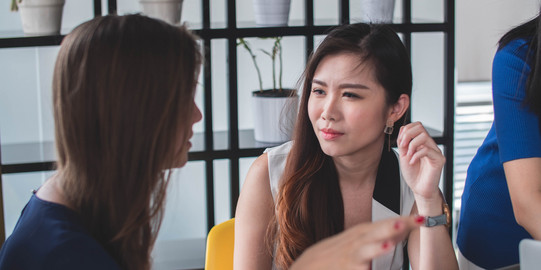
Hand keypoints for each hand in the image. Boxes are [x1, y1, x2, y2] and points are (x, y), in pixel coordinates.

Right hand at [289, 216, 423, 269]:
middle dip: (390, 228)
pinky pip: (355, 269)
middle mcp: (355, 243)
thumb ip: (379, 235)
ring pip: (363, 252)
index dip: (404, 222)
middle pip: (375, 233)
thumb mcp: (357, 239)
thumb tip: (403, 228)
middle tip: (405, 224)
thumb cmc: (336, 253)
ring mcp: (348, 257)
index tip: (424, 219)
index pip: (386, 224)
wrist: (309, 265)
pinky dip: (361, 269)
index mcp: (362, 233)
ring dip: (375, 248)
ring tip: (387, 246)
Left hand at [396, 122, 444, 202]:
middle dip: (408, 135)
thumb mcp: (403, 155)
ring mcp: (435, 151)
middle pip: (421, 127)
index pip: (417, 125)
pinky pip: (427, 150)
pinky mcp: (439, 159)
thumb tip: (403, 129)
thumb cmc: (413, 173)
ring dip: (412, 145)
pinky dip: (416, 155)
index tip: (400, 142)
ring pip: (424, 136)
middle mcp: (430, 144)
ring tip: (408, 155)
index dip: (406, 130)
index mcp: (421, 142)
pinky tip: (412, 162)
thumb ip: (403, 142)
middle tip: (403, 147)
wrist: (419, 188)